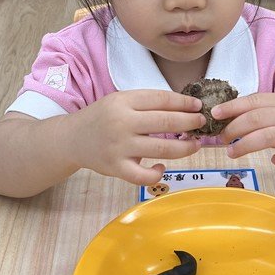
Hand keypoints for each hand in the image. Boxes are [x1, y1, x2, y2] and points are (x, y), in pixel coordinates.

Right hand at [72, 90, 204, 185]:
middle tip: (201, 124)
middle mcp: (122, 122)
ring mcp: (119, 147)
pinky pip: (143, 176)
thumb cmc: (103, 118)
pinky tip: (162, 168)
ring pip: (162, 148)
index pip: (162, 99)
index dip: (184, 102)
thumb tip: (184, 107)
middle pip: (167, 122)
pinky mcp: (116, 168)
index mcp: (124, 101)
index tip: (198, 106)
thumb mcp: (120, 101)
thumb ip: (147, 104)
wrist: (73, 138)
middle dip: (190, 122)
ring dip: (184, 147)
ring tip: (194, 145)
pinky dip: (157, 173)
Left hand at [213, 93, 274, 172]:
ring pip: (268, 137)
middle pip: (258, 119)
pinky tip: (273, 160)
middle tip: (222, 139)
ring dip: (245, 145)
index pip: (255, 100)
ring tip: (232, 152)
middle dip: (234, 128)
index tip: (215, 114)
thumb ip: (262, 113)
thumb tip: (227, 119)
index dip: (233, 107)